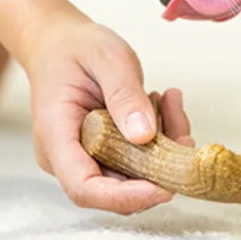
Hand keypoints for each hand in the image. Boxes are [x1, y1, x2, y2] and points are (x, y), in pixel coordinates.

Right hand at [24, 15, 192, 213]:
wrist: (61, 43)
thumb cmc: (77, 48)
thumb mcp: (106, 58)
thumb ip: (124, 94)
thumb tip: (145, 135)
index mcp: (56, 136)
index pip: (84, 188)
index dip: (124, 197)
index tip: (164, 188)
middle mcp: (66, 157)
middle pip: (114, 187)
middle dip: (157, 168)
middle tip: (184, 132)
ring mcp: (84, 157)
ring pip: (132, 174)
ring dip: (163, 147)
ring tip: (171, 101)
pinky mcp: (103, 152)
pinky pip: (136, 158)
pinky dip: (158, 137)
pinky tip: (165, 102)